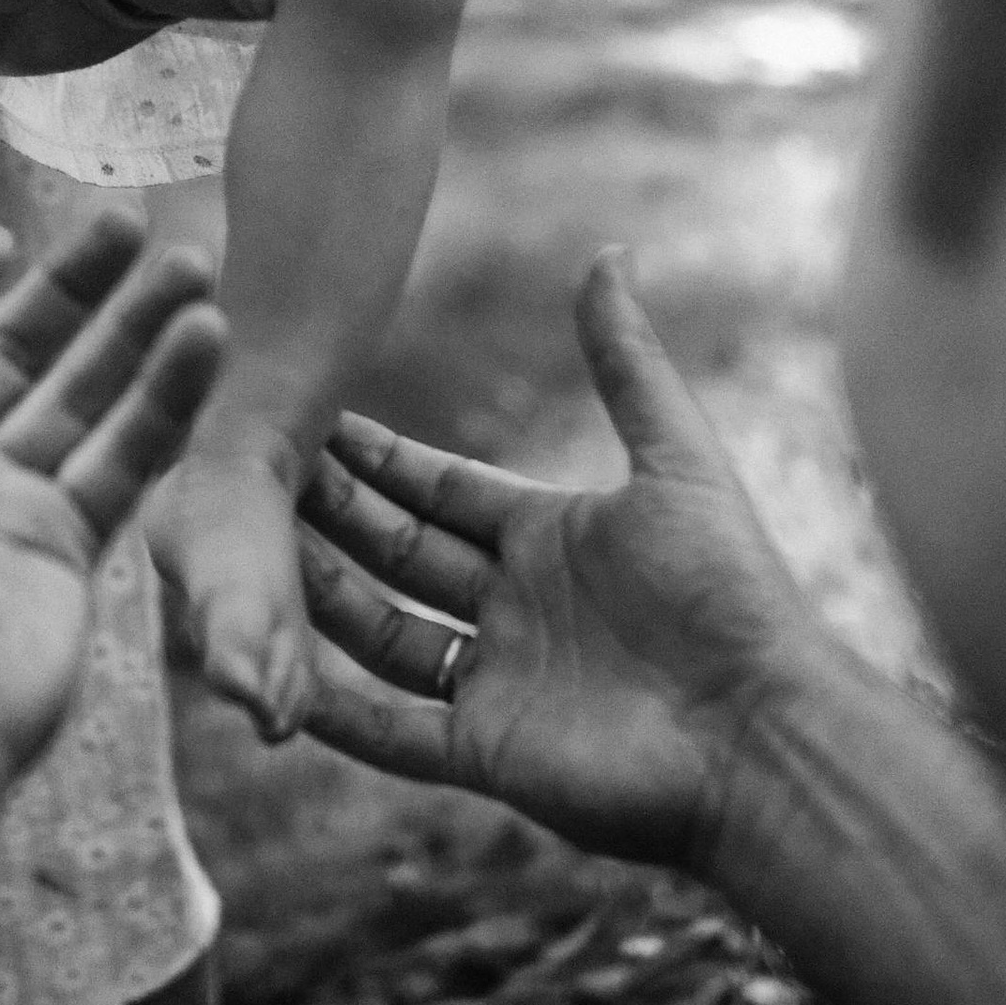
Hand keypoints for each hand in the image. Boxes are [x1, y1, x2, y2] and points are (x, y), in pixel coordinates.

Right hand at [298, 250, 819, 868]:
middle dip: (328, 516)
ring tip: (241, 557)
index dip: (375, 458)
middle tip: (251, 476)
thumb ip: (627, 361)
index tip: (309, 419)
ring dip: (316, 597)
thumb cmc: (731, 591)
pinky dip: (334, 710)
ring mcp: (496, 684)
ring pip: (379, 634)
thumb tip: (608, 251)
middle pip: (398, 553)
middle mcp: (514, 608)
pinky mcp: (487, 754)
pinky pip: (392, 731)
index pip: (439, 488)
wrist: (764, 733)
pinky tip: (271, 675)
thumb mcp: (675, 458)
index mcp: (550, 536)